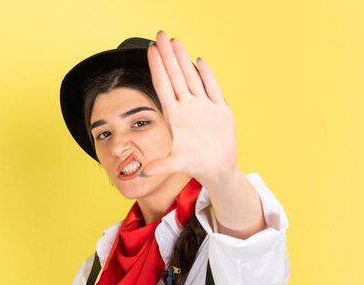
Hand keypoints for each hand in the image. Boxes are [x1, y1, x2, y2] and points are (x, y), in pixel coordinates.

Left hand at [142, 31, 239, 185]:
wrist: (216, 168)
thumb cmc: (195, 164)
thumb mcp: (176, 164)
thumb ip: (161, 166)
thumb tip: (144, 172)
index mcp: (175, 116)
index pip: (163, 86)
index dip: (157, 67)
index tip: (150, 50)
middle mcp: (187, 108)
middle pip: (175, 76)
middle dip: (167, 55)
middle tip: (160, 35)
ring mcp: (203, 107)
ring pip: (192, 77)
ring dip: (184, 59)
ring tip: (176, 41)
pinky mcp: (219, 110)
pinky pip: (213, 88)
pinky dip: (207, 75)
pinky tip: (200, 61)